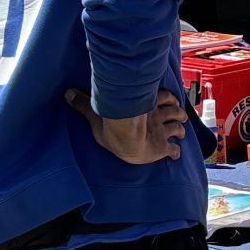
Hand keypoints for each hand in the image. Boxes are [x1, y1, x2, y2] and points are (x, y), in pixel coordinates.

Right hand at [66, 87, 187, 165]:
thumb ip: (83, 104)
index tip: (169, 98)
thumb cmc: (112, 127)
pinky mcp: (162, 148)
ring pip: (177, 128)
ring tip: (182, 131)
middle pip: (174, 111)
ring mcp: (160, 132)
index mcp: (145, 106)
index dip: (167, 97)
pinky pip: (173, 151)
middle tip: (180, 115)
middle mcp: (156, 117)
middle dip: (178, 113)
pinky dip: (176, 153)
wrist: (127, 140)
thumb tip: (67, 93)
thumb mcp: (96, 114)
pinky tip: (176, 156)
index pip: (161, 96)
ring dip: (181, 129)